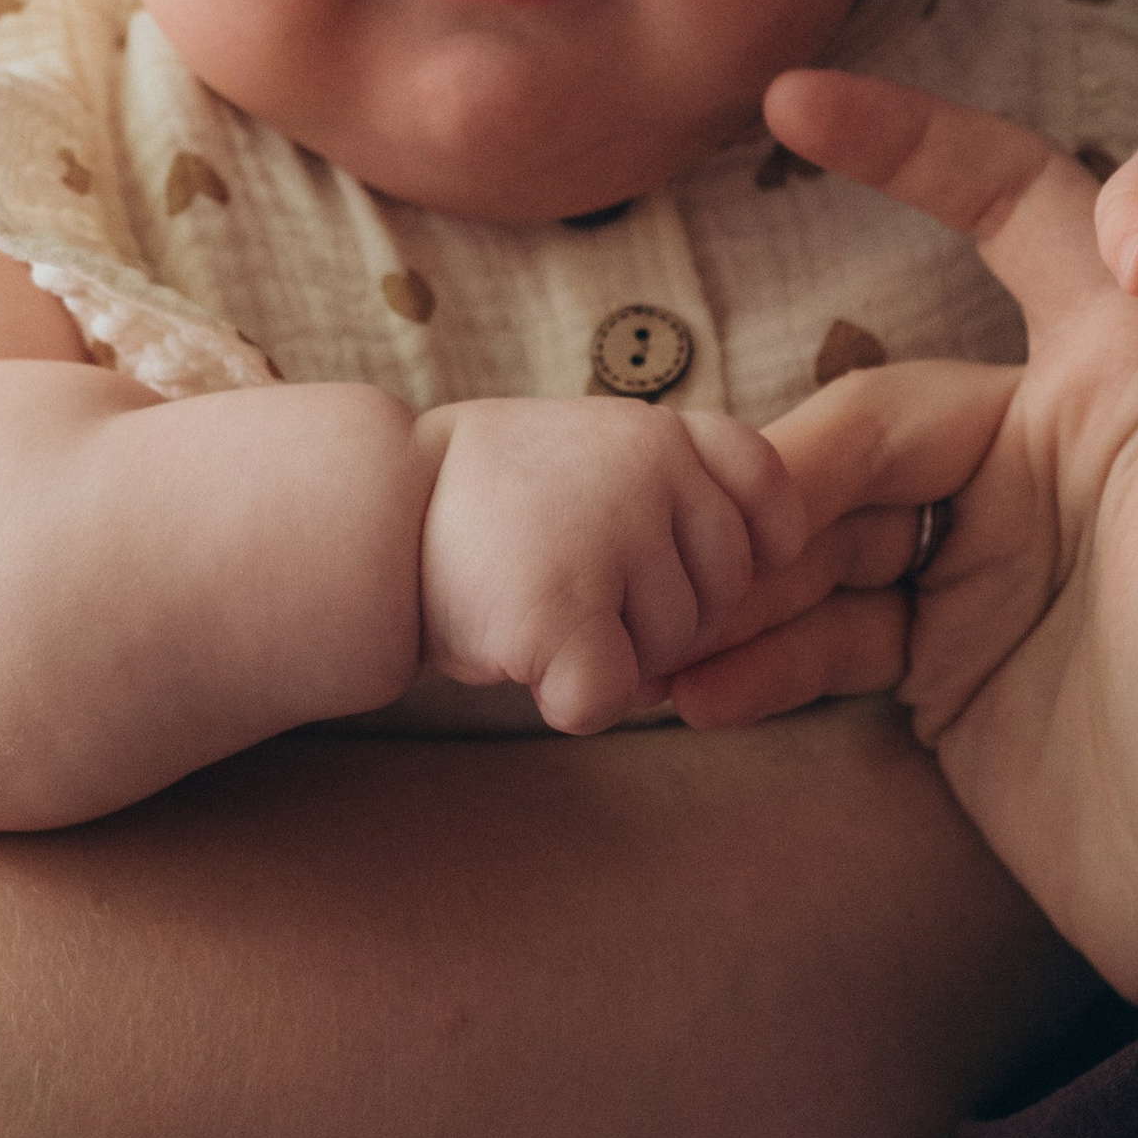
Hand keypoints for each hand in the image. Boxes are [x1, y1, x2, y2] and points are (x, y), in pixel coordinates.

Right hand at [417, 399, 804, 733]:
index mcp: (658, 433)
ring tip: (536, 607)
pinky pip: (609, 697)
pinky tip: (525, 663)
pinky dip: (572, 703)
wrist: (371, 510)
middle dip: (667, 619)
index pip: (766, 486)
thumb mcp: (588, 451)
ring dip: (613, 658)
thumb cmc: (483, 500)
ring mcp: (609, 541)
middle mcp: (649, 475)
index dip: (761, 539)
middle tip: (578, 596)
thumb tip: (729, 605)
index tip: (723, 565)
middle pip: (724, 591)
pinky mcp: (563, 614)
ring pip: (669, 652)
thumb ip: (664, 492)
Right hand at [729, 69, 1137, 1017]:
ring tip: (672, 628)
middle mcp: (1066, 432)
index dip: (914, 143)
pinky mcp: (950, 655)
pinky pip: (828, 625)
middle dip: (807, 461)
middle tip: (734, 526)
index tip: (792, 108)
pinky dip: (760, 655)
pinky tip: (695, 690)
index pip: (1024, 201)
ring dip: (753, 569)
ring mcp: (1000, 546)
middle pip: (889, 402)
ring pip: (837, 515)